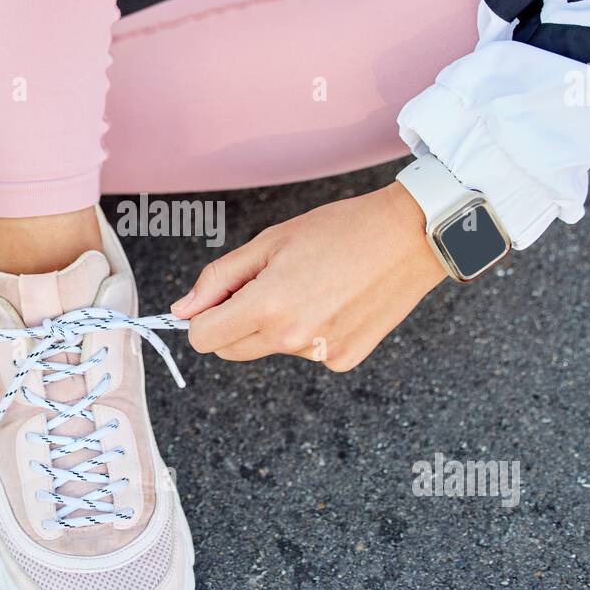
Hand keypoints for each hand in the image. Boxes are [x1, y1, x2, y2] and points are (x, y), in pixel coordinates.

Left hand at [171, 182, 446, 371]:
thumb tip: (181, 310)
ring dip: (276, 326)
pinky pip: (307, 353)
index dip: (204, 316)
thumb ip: (220, 279)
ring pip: (271, 349)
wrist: (409, 237)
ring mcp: (321, 355)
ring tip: (312, 286)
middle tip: (266, 284)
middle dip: (235, 322)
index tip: (220, 298)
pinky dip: (311, 333)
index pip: (203, 338)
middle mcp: (292, 339)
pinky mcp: (345, 360)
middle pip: (231, 350)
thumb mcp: (270, 242)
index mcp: (267, 306)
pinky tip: (336, 302)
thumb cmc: (340, 230)